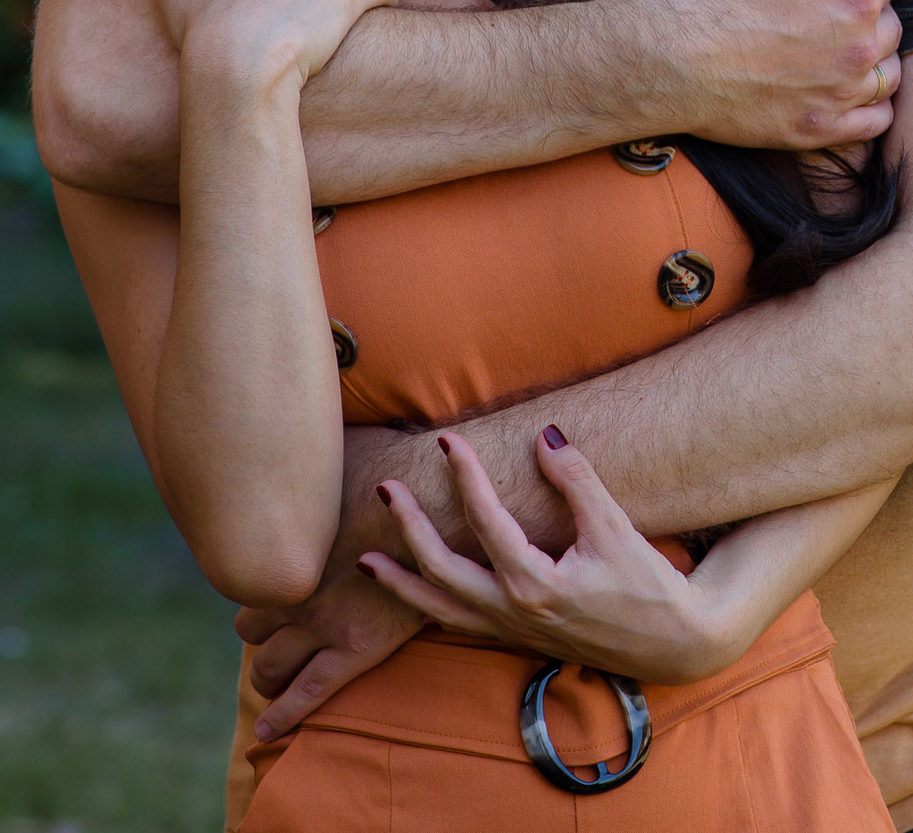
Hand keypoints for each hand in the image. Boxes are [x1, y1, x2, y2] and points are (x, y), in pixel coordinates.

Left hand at [233, 427, 424, 740]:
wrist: (441, 499)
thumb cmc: (396, 459)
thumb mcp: (338, 441)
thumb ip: (311, 442)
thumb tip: (292, 410)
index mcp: (282, 540)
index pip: (242, 569)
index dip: (253, 574)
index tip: (263, 573)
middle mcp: (290, 586)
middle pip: (248, 620)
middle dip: (258, 620)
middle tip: (273, 619)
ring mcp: (321, 621)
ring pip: (268, 662)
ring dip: (267, 665)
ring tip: (270, 671)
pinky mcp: (355, 649)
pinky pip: (308, 694)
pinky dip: (285, 714)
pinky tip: (271, 731)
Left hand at [362, 429, 744, 686]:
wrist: (675, 644)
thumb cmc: (650, 585)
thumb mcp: (617, 528)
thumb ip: (578, 480)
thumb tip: (544, 435)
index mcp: (536, 585)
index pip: (485, 522)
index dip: (465, 477)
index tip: (448, 441)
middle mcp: (514, 613)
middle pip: (442, 570)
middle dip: (408, 528)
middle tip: (385, 489)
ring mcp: (513, 631)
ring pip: (441, 609)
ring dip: (401, 583)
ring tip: (365, 562)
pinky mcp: (519, 639)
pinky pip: (459, 625)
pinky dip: (429, 607)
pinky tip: (414, 593)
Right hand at [666, 0, 900, 148]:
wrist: (670, 59)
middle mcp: (858, 50)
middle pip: (892, 28)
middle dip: (870, 13)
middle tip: (836, 7)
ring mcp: (840, 95)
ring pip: (887, 76)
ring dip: (874, 60)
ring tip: (844, 48)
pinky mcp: (818, 130)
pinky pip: (873, 123)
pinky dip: (870, 108)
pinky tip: (846, 93)